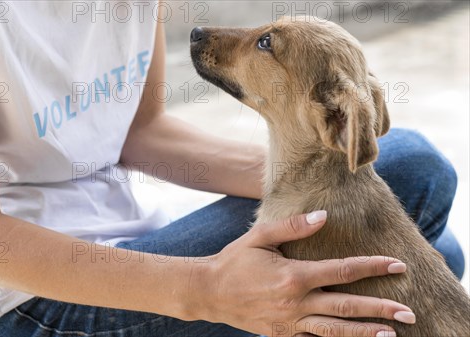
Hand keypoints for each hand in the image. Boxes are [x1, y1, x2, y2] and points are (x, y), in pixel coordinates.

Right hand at [190, 211, 414, 336]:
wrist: (208, 292)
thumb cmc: (234, 260)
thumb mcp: (260, 237)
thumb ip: (293, 226)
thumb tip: (324, 216)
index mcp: (294, 276)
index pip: (343, 270)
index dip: (373, 267)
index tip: (398, 265)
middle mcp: (296, 302)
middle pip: (347, 307)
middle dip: (381, 309)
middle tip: (409, 312)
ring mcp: (289, 322)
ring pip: (335, 330)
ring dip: (364, 333)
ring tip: (391, 335)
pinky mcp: (282, 335)